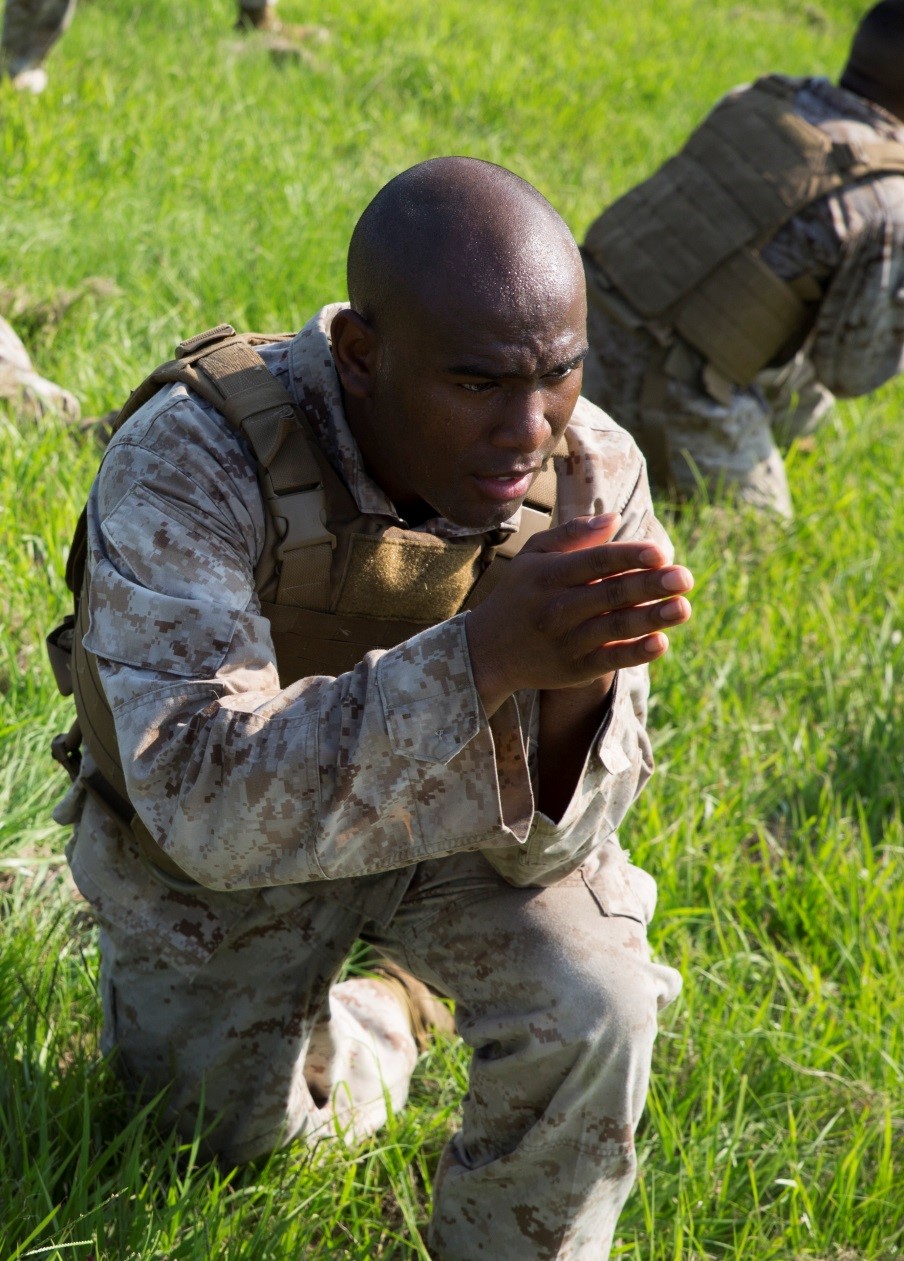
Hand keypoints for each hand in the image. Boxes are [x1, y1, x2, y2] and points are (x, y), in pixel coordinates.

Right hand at [466, 512, 692, 714]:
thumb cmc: (520, 594)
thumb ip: (571, 535)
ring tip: (683, 607)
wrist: (488, 651)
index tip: (660, 553)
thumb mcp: (534, 557)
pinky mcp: (574, 669)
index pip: (595, 561)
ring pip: (614, 627)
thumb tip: (613, 518)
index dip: (628, 556)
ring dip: (651, 618)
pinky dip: (635, 652)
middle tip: (684, 577)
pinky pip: (609, 660)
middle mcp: (556, 607)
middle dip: (649, 585)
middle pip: (610, 593)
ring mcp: (565, 641)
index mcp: (548, 575)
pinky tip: (660, 642)